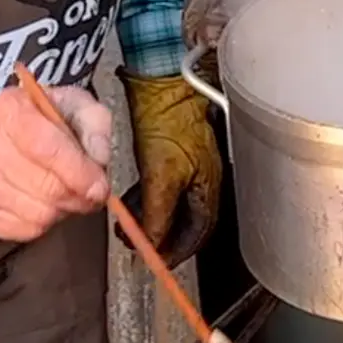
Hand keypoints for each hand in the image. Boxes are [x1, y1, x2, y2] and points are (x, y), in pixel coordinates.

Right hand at [0, 83, 112, 241]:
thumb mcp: (72, 104)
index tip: (100, 187)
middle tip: (91, 192)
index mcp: (11, 112)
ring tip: (65, 192)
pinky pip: (25, 230)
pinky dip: (44, 222)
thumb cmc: (36, 119)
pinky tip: (44, 202)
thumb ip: (94, 124)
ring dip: (63, 209)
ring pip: (39, 214)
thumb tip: (99, 160)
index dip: (80, 174)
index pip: (48, 150)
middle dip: (79, 196)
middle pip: (47, 188)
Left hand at [119, 71, 223, 268]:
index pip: (196, 234)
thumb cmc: (170, 119)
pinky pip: (164, 188)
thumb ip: (156, 210)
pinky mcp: (176, 154)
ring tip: (133, 225)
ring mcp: (192, 166)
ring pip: (174, 206)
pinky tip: (135, 198)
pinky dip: (149, 200)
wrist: (164, 82)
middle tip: (141, 246)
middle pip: (186, 223)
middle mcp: (205, 180)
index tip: (157, 260)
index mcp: (209, 188)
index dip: (176, 251)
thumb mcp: (161, 173)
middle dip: (163, 238)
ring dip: (154, 219)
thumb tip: (151, 240)